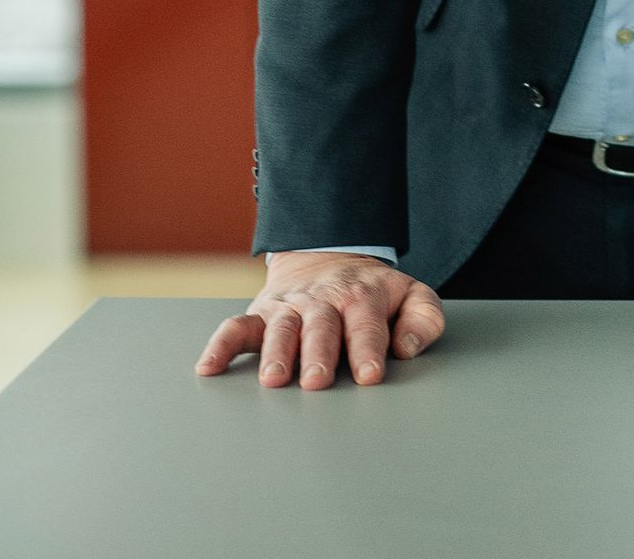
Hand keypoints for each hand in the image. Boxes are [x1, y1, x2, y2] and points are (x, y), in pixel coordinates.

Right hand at [194, 251, 444, 387]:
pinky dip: (221, 345)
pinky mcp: (261, 313)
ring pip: (281, 327)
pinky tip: (209, 368)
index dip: (368, 349)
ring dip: (276, 351)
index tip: (370, 375)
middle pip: (321, 327)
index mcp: (362, 298)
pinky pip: (237, 326)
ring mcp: (290, 307)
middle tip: (317, 380)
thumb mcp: (410, 294)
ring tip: (273, 378)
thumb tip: (409, 348)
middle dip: (319, 353)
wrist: (330, 254)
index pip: (367, 325)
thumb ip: (424, 317)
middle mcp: (323, 302)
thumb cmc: (373, 292)